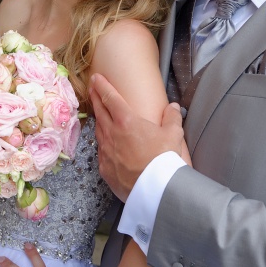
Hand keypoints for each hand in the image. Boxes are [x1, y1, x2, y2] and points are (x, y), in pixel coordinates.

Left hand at [89, 73, 186, 200]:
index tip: (95, 78)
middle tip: (91, 89)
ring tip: (99, 114)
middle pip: (99, 111)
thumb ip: (172, 118)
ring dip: (99, 120)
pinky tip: (106, 144)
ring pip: (99, 131)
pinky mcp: (104, 168)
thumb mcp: (173, 135)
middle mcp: (111, 134)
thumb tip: (173, 107)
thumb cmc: (163, 159)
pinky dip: (103, 144)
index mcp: (126, 121)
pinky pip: (101, 151)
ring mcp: (105, 152)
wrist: (153, 189)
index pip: (110, 98)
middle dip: (95, 98)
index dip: (102, 86)